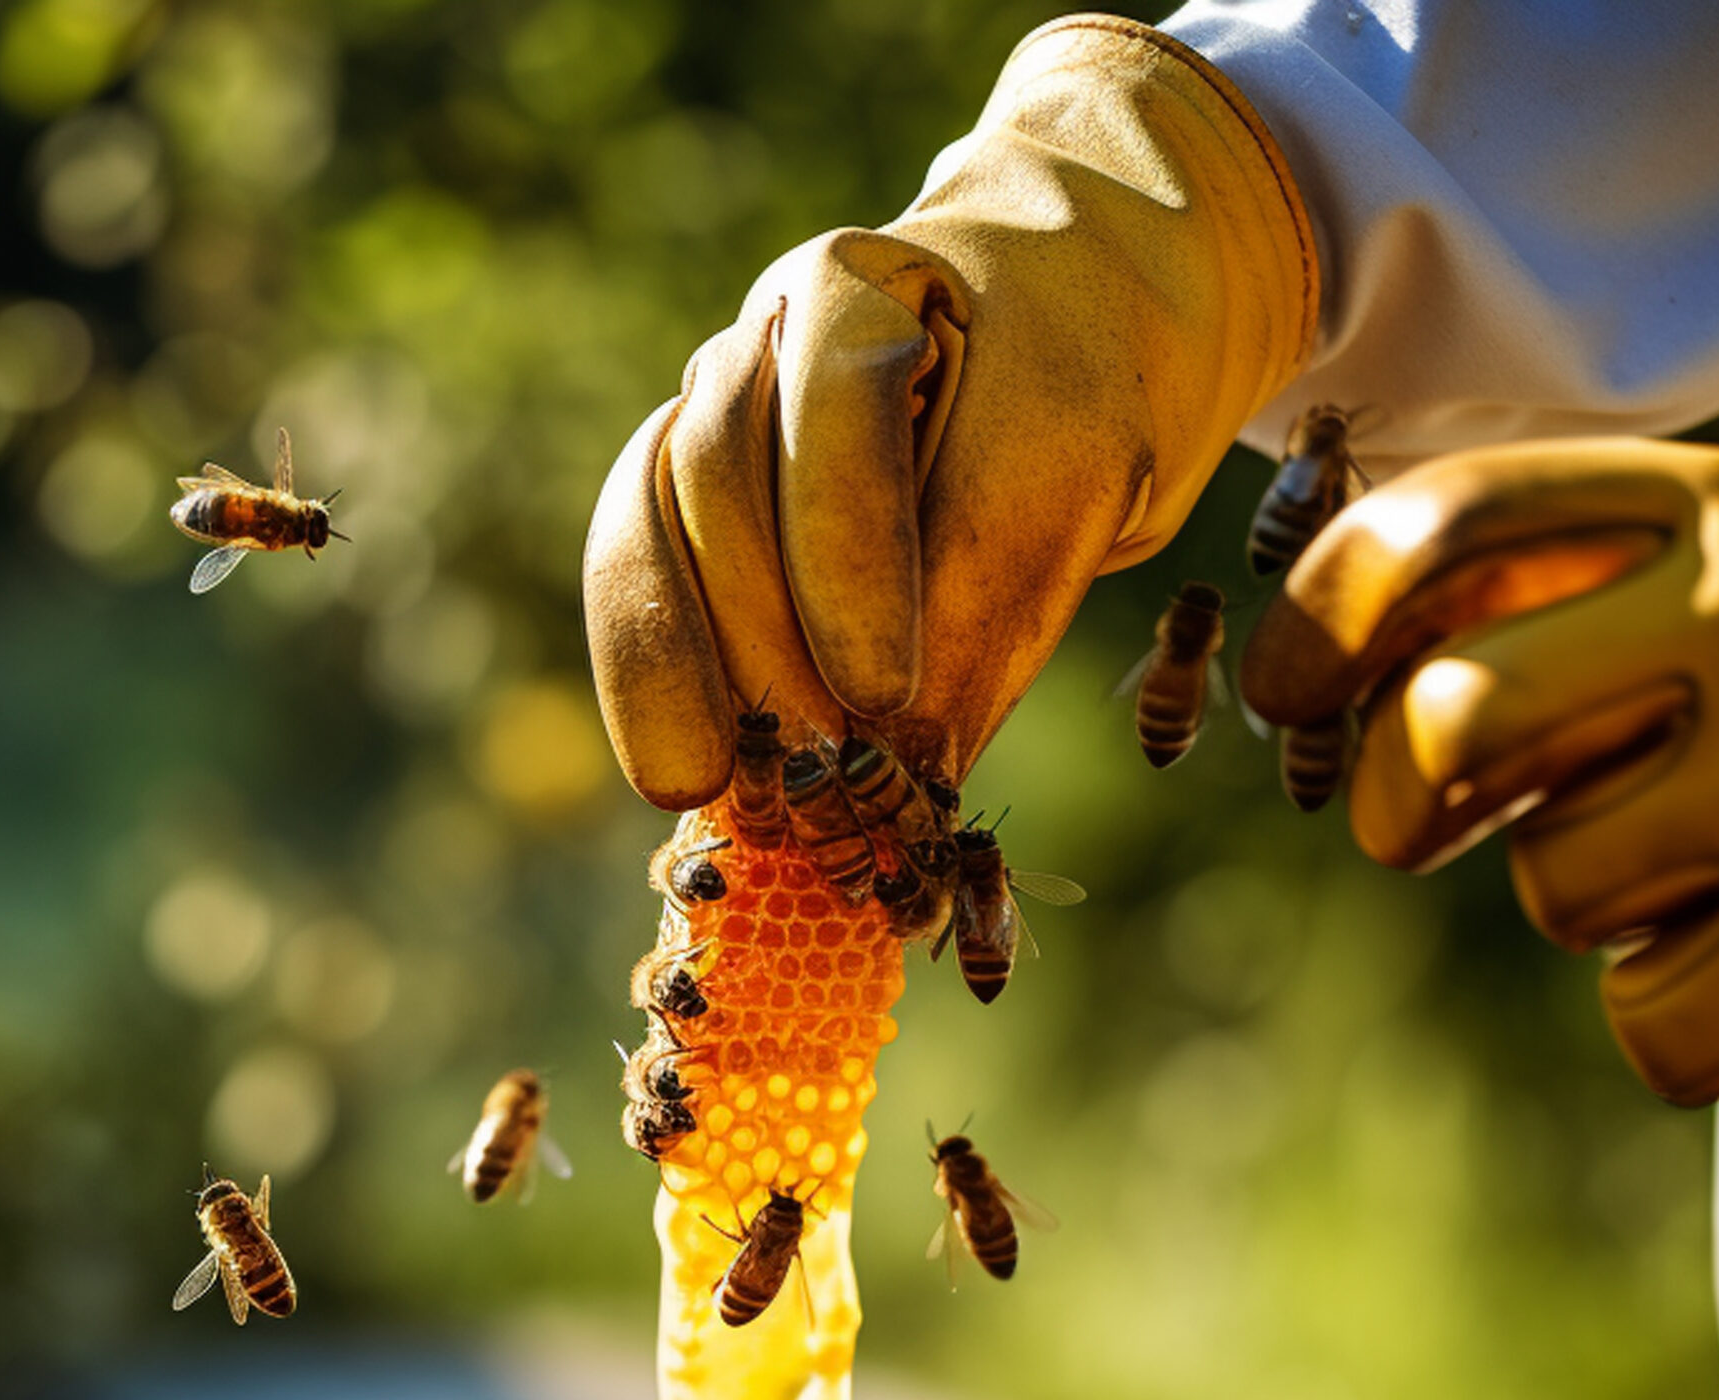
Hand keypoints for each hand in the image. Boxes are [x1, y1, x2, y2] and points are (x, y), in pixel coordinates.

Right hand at [583, 17, 1315, 808]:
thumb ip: (991, 600)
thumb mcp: (1078, 476)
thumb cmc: (1074, 392)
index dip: (850, 560)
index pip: (838, 413)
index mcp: (862, 290)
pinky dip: (658, 683)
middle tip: (812, 774)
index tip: (883, 693)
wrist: (1055, 322)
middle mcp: (757, 340)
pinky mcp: (685, 497)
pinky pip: (640, 581)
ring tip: (721, 790)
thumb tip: (905, 781)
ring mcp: (705, 413)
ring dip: (679, 670)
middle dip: (761, 640)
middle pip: (716, 475)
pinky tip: (691, 774)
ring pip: (648, 525)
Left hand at [1241, 439, 1718, 1106]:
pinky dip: (1690, 1021)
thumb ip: (1562, 592)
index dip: (1322, 616)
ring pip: (1559, 888)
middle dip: (1402, 801)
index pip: (1454, 522)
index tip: (1285, 689)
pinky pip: (1649, 1024)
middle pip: (1450, 721)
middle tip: (1426, 827)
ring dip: (1605, 904)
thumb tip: (1319, 668)